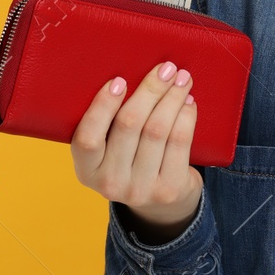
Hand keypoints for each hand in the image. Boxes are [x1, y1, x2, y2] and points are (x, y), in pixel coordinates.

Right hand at [71, 60, 202, 245]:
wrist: (160, 205)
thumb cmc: (130, 161)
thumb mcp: (109, 150)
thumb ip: (109, 122)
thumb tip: (129, 72)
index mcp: (86, 170)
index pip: (88, 137)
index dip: (103, 106)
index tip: (119, 80)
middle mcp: (110, 184)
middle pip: (129, 125)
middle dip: (150, 90)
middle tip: (165, 68)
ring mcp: (140, 190)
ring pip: (157, 130)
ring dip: (172, 98)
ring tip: (182, 78)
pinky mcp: (168, 189)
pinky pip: (179, 143)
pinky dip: (185, 116)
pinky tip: (188, 102)